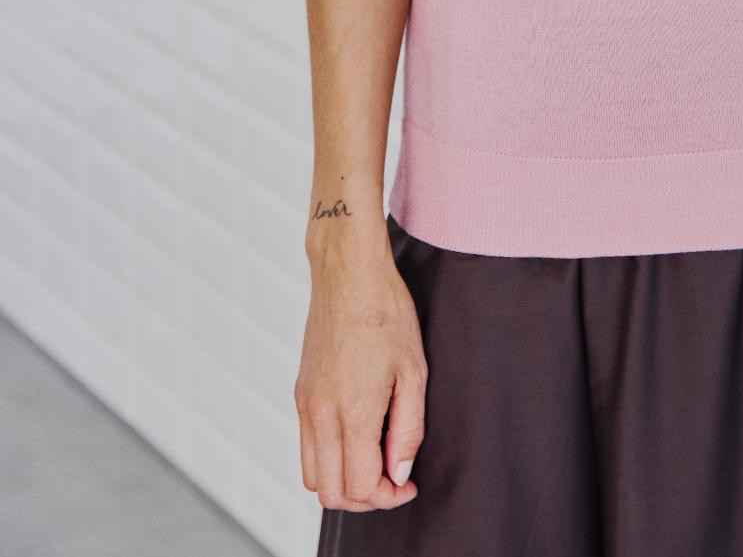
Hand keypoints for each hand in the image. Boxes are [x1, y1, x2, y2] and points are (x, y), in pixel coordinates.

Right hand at [294, 243, 427, 512]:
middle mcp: (321, 415)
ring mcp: (306, 405)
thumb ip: (408, 430)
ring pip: (312, 476)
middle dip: (365, 497)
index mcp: (353, 412)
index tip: (408, 484)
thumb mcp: (414, 371)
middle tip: (393, 478)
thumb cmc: (386, 313)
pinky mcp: (300, 394)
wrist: (348, 272)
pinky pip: (306, 448)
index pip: (361, 487)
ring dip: (343, 482)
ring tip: (375, 460)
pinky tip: (356, 436)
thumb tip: (399, 473)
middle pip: (331, 493)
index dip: (388, 496)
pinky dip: (328, 459)